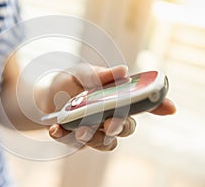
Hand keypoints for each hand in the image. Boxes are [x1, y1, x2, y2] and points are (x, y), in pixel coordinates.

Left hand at [47, 64, 175, 150]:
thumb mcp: (82, 74)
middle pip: (127, 128)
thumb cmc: (70, 83)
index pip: (141, 104)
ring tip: (77, 129)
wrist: (46, 97)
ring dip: (92, 135)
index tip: (169, 108)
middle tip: (108, 125)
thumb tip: (123, 71)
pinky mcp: (79, 140)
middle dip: (120, 127)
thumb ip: (100, 75)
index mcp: (116, 99)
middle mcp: (111, 117)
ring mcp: (97, 131)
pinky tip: (55, 130)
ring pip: (106, 142)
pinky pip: (78, 145)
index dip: (157, 106)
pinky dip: (66, 137)